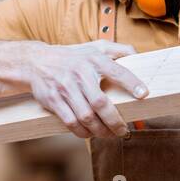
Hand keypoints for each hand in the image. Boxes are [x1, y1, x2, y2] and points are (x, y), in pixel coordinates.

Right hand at [24, 40, 147, 138]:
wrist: (36, 61)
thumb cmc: (73, 57)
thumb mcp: (96, 46)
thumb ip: (119, 50)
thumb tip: (139, 55)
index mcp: (94, 59)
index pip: (116, 71)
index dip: (131, 83)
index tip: (144, 94)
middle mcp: (80, 73)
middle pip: (100, 103)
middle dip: (115, 121)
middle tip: (123, 129)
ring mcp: (65, 88)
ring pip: (86, 117)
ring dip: (100, 130)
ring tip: (109, 134)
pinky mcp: (53, 100)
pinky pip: (70, 122)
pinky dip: (82, 132)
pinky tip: (90, 133)